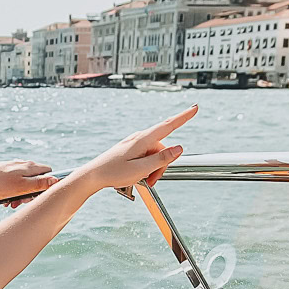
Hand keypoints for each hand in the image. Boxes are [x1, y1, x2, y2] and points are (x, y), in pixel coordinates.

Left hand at [0, 160, 55, 204]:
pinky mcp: (5, 173)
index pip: (49, 173)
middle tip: (21, 202)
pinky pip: (14, 184)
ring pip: (24, 184)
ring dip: (20, 195)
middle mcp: (24, 165)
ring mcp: (14, 168)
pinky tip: (4, 199)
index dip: (47, 185)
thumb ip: (40, 183)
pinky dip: (11, 193)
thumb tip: (57, 180)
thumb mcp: (22, 186)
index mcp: (31, 167)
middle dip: (30, 193)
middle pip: (36, 180)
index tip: (39, 195)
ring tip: (10, 203)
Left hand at [78, 106, 194, 194]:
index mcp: (143, 140)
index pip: (168, 125)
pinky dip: (147, 167)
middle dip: (162, 165)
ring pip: (156, 154)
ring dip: (154, 168)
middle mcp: (140, 138)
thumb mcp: (141, 169)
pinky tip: (138, 175)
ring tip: (143, 180)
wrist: (93, 175)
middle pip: (163, 148)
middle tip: (151, 180)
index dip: (183, 117)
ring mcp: (136, 143)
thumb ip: (161, 159)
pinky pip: (147, 156)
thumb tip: (179, 148)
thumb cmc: (113, 173)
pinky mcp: (132, 149)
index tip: (195, 108)